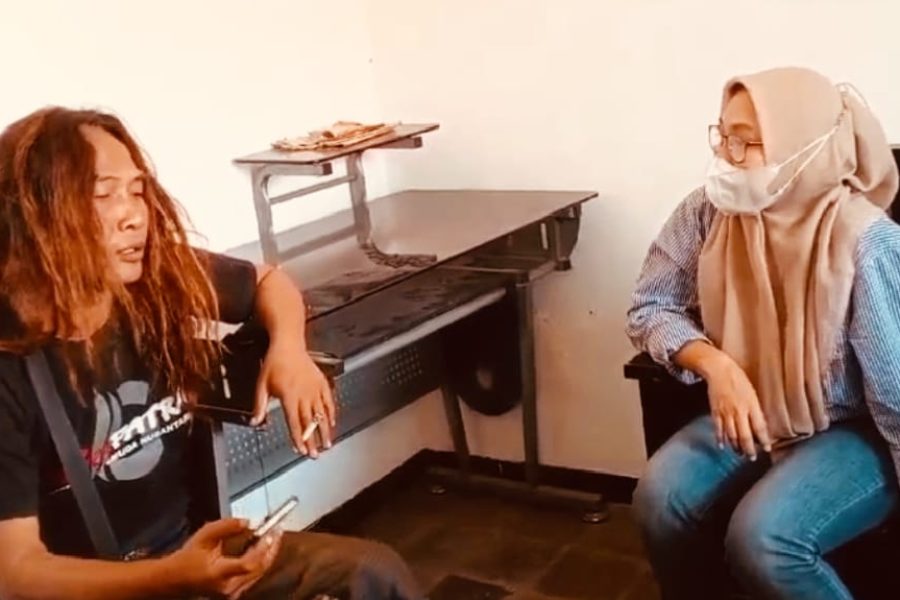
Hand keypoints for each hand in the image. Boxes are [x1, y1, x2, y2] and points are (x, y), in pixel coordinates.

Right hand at [168, 519, 281, 599]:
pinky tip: (262, 549)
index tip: (271, 533)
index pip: (248, 564)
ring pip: (258, 574)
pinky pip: (253, 577)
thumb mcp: (204, 536)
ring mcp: (231, 593)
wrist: (174, 580)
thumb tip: (248, 522)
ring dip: (267, 555)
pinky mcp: (234, 593)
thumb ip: (226, 527)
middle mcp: (227, 587)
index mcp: (218, 573)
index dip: (263, 548)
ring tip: (272, 537)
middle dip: (271, 549)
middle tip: (277, 532)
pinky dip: (260, 562)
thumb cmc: (187, 558)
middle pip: (258, 569)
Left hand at [253, 341, 335, 457]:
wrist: (289, 345)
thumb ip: (259, 405)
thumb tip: (254, 421)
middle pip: (309, 422)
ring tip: (328, 444)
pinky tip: (332, 422)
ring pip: (321, 414)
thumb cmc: (274, 363)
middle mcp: (304, 394)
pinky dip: (331, 413)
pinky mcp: (322, 383)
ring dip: (325, 430)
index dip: (298, 438)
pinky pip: (329, 401)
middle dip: (312, 440)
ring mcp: (315, 389)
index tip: (300, 450)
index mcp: (289, 396)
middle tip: (315, 454)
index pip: (294, 422)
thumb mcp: (262, 384)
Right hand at [705, 355, 771, 459]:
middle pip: (745, 435)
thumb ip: (755, 410)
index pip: (760, 427)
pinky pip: (718, 428)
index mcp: (752, 405)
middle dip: (749, 449)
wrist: (720, 370)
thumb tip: (759, 427)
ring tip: (740, 454)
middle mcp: (739, 411)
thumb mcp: (752, 393)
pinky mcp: (715, 411)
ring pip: (732, 435)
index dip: (764, 440)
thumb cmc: (739, 379)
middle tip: (752, 458)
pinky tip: (722, 446)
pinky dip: (720, 439)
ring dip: (736, 447)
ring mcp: (726, 412)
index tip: (767, 449)